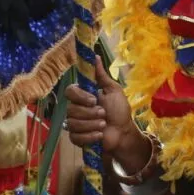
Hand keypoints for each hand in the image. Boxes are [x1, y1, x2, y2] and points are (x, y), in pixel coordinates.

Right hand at [64, 59, 148, 174]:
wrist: (124, 132)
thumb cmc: (119, 111)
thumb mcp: (113, 91)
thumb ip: (102, 76)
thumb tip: (95, 56)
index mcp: (83, 96)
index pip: (69, 91)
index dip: (80, 97)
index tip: (94, 100)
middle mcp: (76, 108)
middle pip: (71, 109)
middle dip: (90, 113)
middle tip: (104, 114)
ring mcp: (75, 124)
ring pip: (73, 123)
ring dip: (92, 125)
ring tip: (104, 125)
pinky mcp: (76, 138)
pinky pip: (75, 137)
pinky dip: (89, 136)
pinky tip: (99, 135)